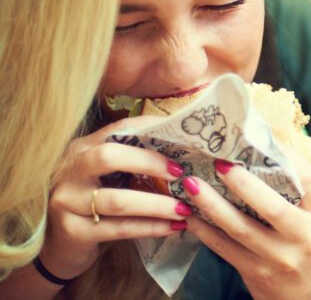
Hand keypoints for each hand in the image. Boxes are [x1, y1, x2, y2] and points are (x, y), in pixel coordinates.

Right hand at [44, 116, 190, 279]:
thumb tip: (182, 151)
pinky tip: (173, 227)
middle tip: (181, 173)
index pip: (118, 130)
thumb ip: (132, 160)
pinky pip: (119, 228)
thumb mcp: (108, 175)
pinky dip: (150, 227)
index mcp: (83, 149)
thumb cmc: (95, 202)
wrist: (62, 244)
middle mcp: (70, 170)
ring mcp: (67, 201)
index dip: (150, 130)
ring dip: (157, 204)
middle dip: (150, 162)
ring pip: (118, 200)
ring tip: (185, 209)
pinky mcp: (73, 231)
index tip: (182, 138)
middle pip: (109, 157)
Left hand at [184, 154, 310, 299]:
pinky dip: (204, 231)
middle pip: (271, 206)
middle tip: (219, 161)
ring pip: (240, 229)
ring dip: (212, 205)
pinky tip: (190, 215)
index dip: (289, 158)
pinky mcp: (255, 273)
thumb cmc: (309, 249)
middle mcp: (301, 237)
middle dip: (242, 183)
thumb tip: (267, 149)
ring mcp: (277, 258)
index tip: (263, 140)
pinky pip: (224, 248)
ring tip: (191, 184)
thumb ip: (298, 191)